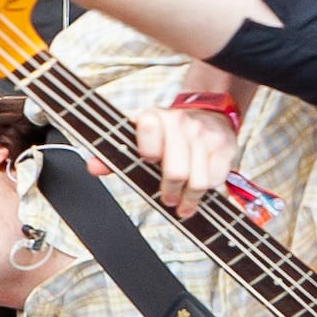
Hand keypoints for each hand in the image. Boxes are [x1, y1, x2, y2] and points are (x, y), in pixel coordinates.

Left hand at [86, 102, 235, 218]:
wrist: (208, 114)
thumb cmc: (167, 134)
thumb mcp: (140, 138)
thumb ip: (115, 155)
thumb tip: (92, 166)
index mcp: (154, 117)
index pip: (149, 134)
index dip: (148, 153)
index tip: (149, 163)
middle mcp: (181, 123)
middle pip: (176, 171)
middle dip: (170, 193)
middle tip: (168, 199)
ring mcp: (205, 135)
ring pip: (197, 181)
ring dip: (189, 199)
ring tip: (183, 202)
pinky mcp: (224, 147)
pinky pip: (215, 180)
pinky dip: (207, 190)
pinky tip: (199, 188)